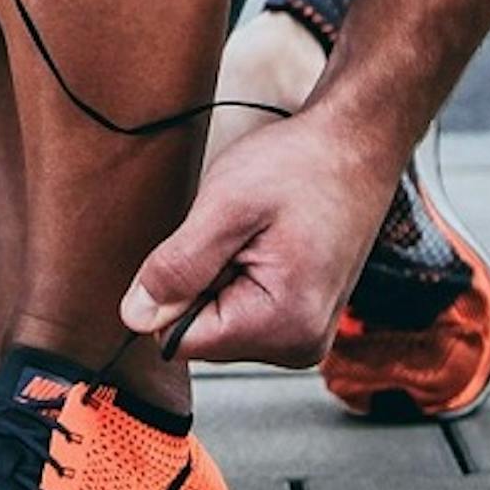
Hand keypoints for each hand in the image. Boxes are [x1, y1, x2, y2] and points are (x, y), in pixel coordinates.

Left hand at [118, 108, 397, 366]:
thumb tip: (135, 317)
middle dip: (204, 279)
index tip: (208, 242)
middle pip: (204, 333)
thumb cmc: (302, 165)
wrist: (355, 144)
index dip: (174, 288)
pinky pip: (245, 307)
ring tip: (258, 231)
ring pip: (222, 319)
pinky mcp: (303, 317)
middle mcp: (299, 345)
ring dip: (223, 273)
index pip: (181, 341)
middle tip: (239, 230)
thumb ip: (178, 267)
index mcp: (283, 326)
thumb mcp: (226, 206)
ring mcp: (305, 334)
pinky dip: (242, 272)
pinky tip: (268, 239)